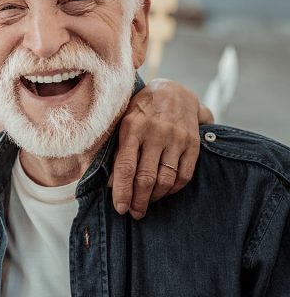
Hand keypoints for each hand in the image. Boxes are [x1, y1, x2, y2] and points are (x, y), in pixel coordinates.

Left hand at [109, 78, 210, 219]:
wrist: (174, 91)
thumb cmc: (141, 111)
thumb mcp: (123, 123)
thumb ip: (118, 152)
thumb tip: (111, 184)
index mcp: (132, 128)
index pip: (125, 166)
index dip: (122, 191)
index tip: (120, 208)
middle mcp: (155, 133)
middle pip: (146, 177)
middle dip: (138, 200)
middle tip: (134, 213)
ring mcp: (176, 139)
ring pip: (165, 179)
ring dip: (154, 198)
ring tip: (146, 205)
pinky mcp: (193, 144)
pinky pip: (184, 176)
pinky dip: (172, 190)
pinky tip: (163, 193)